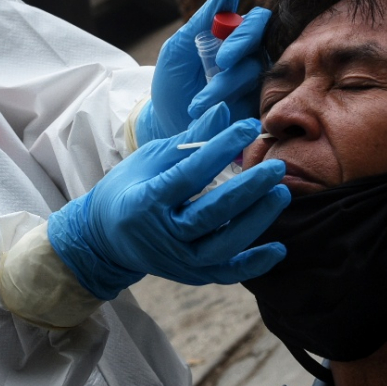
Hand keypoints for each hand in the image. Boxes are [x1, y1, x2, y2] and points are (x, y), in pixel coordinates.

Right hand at [47, 103, 289, 298]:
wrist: (106, 239)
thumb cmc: (130, 189)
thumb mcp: (151, 159)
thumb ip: (190, 140)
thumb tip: (223, 110)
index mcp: (147, 201)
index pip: (190, 174)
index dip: (221, 148)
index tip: (249, 126)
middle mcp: (163, 235)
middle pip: (211, 213)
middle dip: (248, 189)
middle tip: (276, 167)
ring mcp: (179, 259)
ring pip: (224, 245)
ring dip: (256, 220)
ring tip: (280, 193)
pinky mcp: (192, 275)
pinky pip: (228, 274)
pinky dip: (254, 264)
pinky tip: (279, 247)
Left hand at [138, 0, 271, 143]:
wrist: (167, 126)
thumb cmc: (172, 83)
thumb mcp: (178, 49)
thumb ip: (203, 19)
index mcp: (234, 37)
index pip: (258, 21)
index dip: (245, 35)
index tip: (223, 57)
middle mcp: (251, 58)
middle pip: (263, 50)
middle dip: (238, 66)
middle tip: (217, 75)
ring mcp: (257, 84)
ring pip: (255, 78)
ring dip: (224, 90)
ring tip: (196, 105)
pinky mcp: (258, 110)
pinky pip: (263, 105)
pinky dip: (236, 109)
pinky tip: (218, 115)